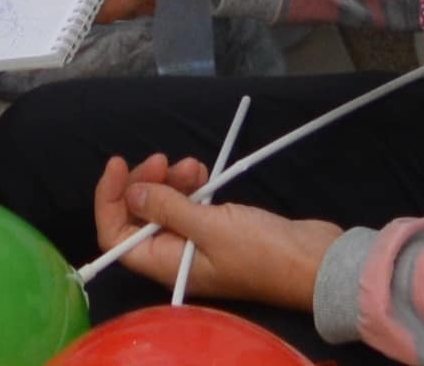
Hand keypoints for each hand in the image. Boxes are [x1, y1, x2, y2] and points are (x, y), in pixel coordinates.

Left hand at [82, 163, 333, 313]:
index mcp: (165, 265)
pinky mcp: (218, 230)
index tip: (119, 163)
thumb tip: (129, 194)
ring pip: (165, 206)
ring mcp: (196, 244)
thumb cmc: (261, 251)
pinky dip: (191, 185)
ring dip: (171, 181)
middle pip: (138, 217)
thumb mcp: (209, 227)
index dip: (110, 199)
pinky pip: (190, 205)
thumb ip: (167, 208)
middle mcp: (175, 257)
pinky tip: (202, 171)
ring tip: (191, 164)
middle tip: (163, 158)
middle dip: (145, 183)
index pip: (115, 236)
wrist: (313, 262)